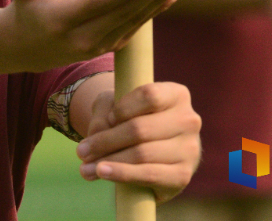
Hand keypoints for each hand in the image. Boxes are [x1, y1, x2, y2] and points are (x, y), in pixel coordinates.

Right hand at [7, 0, 183, 70]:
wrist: (24, 46)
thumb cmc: (26, 5)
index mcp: (60, 19)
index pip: (97, 4)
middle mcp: (80, 38)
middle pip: (121, 13)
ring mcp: (95, 47)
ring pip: (131, 21)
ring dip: (157, 1)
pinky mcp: (106, 48)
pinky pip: (133, 29)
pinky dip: (151, 13)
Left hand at [75, 82, 201, 202]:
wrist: (152, 150)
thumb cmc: (132, 120)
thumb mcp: (116, 107)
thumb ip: (104, 114)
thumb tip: (96, 138)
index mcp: (177, 95)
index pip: (149, 95)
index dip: (123, 108)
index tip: (108, 118)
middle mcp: (189, 120)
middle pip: (140, 129)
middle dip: (105, 142)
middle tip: (81, 151)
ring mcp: (190, 149)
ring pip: (142, 153)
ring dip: (108, 161)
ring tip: (85, 167)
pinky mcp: (183, 175)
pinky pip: (148, 175)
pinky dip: (122, 174)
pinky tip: (102, 173)